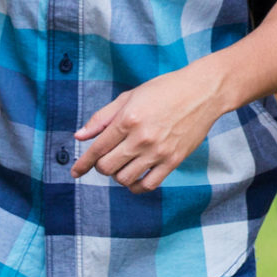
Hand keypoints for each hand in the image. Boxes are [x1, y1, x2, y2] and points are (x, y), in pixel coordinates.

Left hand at [73, 61, 231, 192]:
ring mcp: (158, 151)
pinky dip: (136, 186)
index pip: (97, 148)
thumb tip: (79, 136)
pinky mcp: (173, 160)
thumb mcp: (129, 96)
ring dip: (118, 175)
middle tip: (106, 159)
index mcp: (127, 119)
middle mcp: (141, 137)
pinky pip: (148, 185)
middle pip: (107, 167)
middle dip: (101, 166)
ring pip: (124, 178)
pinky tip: (135, 178)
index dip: (83, 163)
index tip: (75, 172)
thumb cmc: (164, 90)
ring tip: (123, 165)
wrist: (202, 92)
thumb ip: (102, 118)